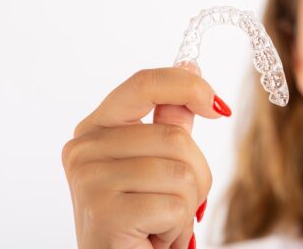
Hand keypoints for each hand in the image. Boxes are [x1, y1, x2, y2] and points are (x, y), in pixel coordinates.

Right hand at [62, 64, 230, 248]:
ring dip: (187, 205)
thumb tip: (192, 69)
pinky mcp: (104, 211)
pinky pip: (174, 205)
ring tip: (160, 223)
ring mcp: (89, 178)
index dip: (187, 87)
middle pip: (175, 136)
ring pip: (181, 171)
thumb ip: (169, 121)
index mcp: (95, 129)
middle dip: (195, 176)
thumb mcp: (155, 164)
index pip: (144, 84)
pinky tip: (153, 238)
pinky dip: (178, 227)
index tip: (218, 107)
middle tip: (174, 205)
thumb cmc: (138, 220)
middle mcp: (84, 148)